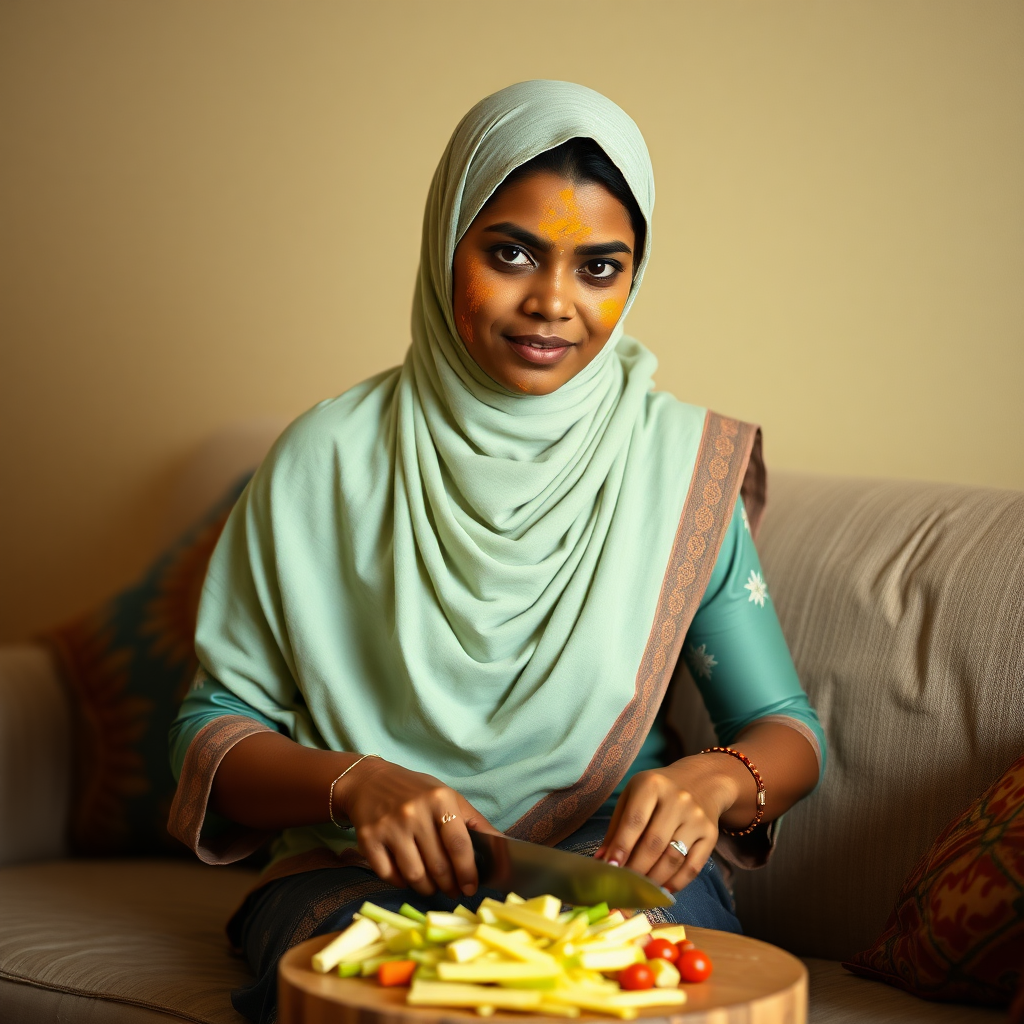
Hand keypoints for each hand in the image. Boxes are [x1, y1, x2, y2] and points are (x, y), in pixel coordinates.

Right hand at [335, 758, 502, 898]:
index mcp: (438, 799)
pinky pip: (390, 876)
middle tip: (454, 891)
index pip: (458, 844)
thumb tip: (501, 845)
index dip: (468, 872)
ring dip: (428, 889)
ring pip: (415, 875)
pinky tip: (409, 879)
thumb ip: (473, 821)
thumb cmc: (416, 791)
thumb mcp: (447, 796)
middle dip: (450, 886)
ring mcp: (389, 826)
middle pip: (438, 865)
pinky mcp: (368, 839)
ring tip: (434, 887)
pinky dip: (402, 884)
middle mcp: (413, 812)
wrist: (369, 781)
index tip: (471, 888)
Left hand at [595, 757, 738, 892]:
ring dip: (653, 880)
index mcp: (652, 785)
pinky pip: (693, 867)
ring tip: (639, 891)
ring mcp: (696, 817)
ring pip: (673, 858)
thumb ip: (617, 827)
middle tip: (623, 886)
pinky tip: (662, 890)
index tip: (610, 868)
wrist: (701, 782)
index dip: (621, 847)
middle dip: (635, 869)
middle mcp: (677, 799)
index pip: (634, 821)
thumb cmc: (657, 792)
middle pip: (654, 844)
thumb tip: (601, 861)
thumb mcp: (632, 797)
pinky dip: (676, 883)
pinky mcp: (710, 834)